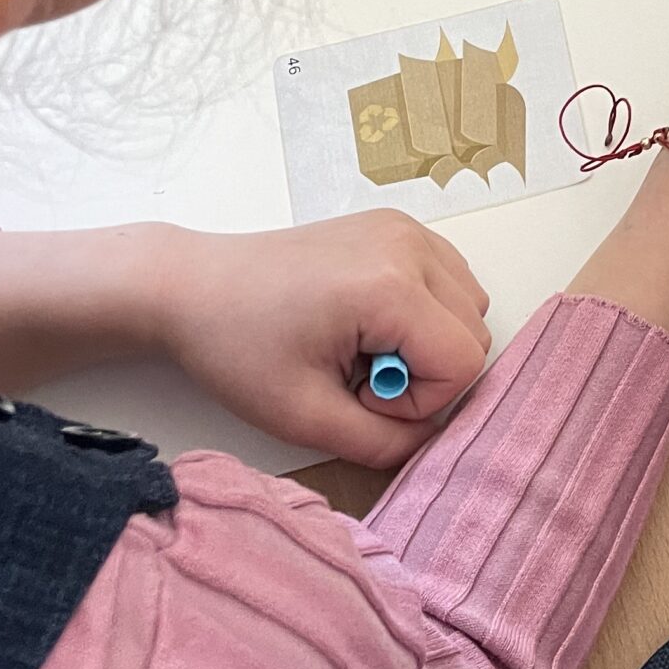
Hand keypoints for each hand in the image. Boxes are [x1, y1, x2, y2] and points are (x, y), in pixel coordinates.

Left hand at [0, 217, 491, 468]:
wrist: (193, 287)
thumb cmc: (238, 349)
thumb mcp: (305, 418)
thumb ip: (383, 443)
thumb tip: (429, 439)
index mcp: (389, 287)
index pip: (464, 362)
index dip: (420, 401)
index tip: (359, 397)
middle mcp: (409, 245)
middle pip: (475, 331)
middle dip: (427, 372)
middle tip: (357, 377)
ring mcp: (405, 228)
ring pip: (470, 303)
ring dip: (431, 341)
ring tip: (364, 348)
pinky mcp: (395, 225)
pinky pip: (449, 277)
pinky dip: (426, 311)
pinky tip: (371, 322)